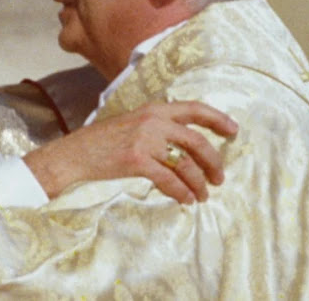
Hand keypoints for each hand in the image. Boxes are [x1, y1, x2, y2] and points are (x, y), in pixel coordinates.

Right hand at [23, 102, 237, 202]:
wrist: (74, 154)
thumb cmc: (101, 142)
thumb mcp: (131, 124)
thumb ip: (156, 127)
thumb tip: (185, 146)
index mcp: (153, 108)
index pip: (194, 108)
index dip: (218, 119)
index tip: (234, 131)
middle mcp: (152, 120)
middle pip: (197, 142)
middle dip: (213, 163)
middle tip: (219, 179)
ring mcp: (145, 139)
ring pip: (186, 164)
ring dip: (198, 183)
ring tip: (201, 196)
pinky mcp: (137, 160)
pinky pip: (169, 180)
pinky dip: (181, 192)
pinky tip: (185, 200)